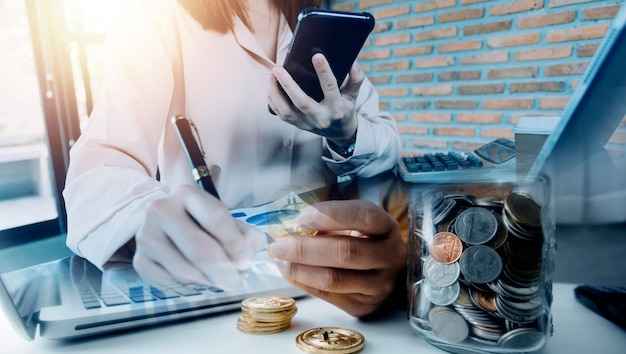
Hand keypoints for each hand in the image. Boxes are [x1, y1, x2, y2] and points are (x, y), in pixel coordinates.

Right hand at [132, 185, 265, 289]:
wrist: (165, 224)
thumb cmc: (203, 224)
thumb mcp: (227, 221)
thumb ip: (246, 236)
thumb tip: (245, 257)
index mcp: (187, 194)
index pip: (215, 217)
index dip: (234, 243)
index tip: (244, 261)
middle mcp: (161, 210)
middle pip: (200, 249)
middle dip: (224, 272)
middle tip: (236, 282)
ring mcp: (146, 235)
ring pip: (186, 272)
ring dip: (209, 282)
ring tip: (218, 281)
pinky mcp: (139, 260)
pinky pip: (171, 284)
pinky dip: (190, 289)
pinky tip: (198, 281)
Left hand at [267, 53, 363, 146]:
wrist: (338, 132)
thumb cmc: (344, 108)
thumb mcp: (354, 95)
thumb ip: (356, 79)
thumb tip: (353, 63)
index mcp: (337, 108)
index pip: (330, 88)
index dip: (324, 72)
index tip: (317, 55)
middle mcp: (321, 117)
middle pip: (302, 102)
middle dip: (288, 85)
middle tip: (278, 68)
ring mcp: (308, 124)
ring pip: (287, 111)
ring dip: (276, 93)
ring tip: (271, 75)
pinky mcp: (298, 126)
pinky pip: (282, 115)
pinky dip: (273, 102)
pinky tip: (270, 88)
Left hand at [267, 200, 406, 317]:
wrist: (386, 271)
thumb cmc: (363, 239)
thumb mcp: (355, 223)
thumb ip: (329, 221)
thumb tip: (288, 226)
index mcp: (387, 227)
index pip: (362, 216)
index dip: (330, 215)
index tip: (301, 216)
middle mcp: (389, 256)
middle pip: (345, 252)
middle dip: (305, 248)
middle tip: (278, 243)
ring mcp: (379, 284)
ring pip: (333, 279)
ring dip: (299, 268)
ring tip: (278, 258)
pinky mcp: (363, 305)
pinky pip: (327, 295)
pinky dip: (302, 281)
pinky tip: (288, 270)